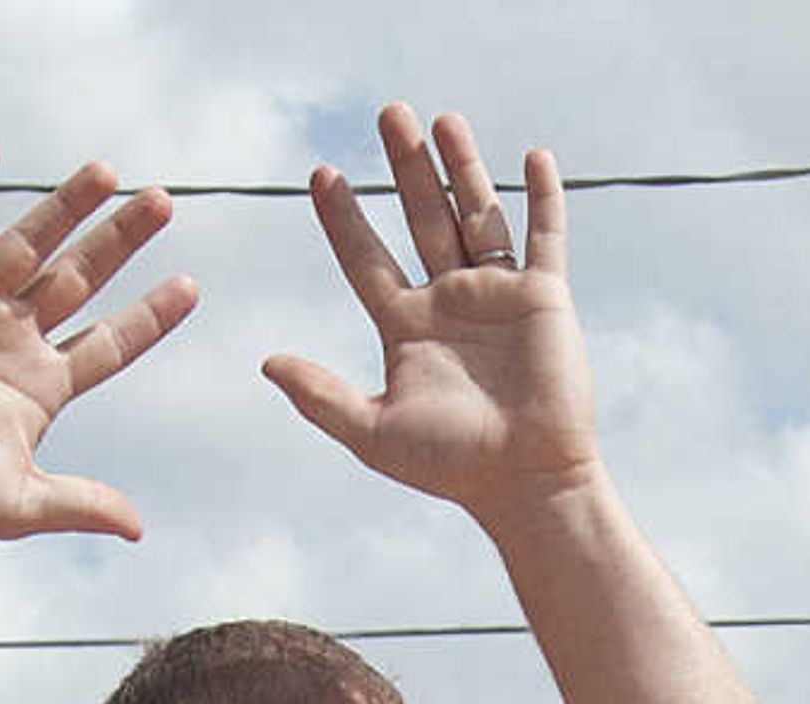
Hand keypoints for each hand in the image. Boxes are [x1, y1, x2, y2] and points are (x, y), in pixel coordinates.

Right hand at [0, 144, 195, 544]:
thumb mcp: (17, 503)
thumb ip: (79, 503)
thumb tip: (138, 530)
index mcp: (41, 387)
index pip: (110, 342)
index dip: (150, 316)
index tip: (191, 287)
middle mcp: (11, 339)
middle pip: (82, 277)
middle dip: (122, 239)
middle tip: (164, 199)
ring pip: (29, 242)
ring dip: (66, 204)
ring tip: (107, 170)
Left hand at [262, 105, 601, 524]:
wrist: (524, 482)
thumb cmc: (451, 466)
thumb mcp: (373, 431)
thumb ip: (320, 396)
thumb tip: (266, 362)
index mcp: (406, 326)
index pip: (366, 257)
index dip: (343, 216)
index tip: (321, 174)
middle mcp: (449, 300)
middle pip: (420, 216)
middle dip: (404, 166)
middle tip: (387, 115)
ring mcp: (497, 293)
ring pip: (476, 212)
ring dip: (461, 166)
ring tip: (441, 119)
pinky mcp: (543, 297)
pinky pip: (543, 236)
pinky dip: (541, 198)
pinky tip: (532, 158)